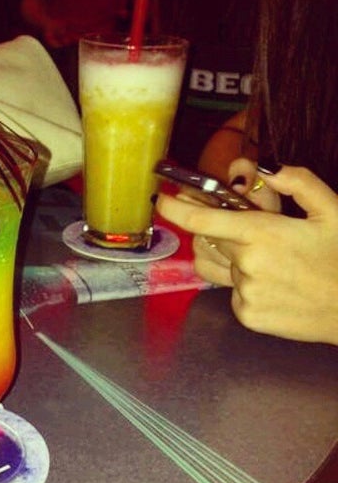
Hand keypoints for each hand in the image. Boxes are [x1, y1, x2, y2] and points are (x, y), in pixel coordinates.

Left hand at [156, 165, 337, 344]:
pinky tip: (272, 281)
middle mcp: (247, 264)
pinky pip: (229, 290)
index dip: (176, 208)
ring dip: (228, 255)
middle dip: (220, 227)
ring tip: (262, 255)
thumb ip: (298, 182)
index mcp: (263, 233)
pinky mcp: (246, 315)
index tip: (162, 199)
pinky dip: (242, 282)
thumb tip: (265, 167)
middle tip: (249, 226)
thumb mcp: (333, 211)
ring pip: (216, 265)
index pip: (203, 220)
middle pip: (209, 238)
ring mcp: (244, 293)